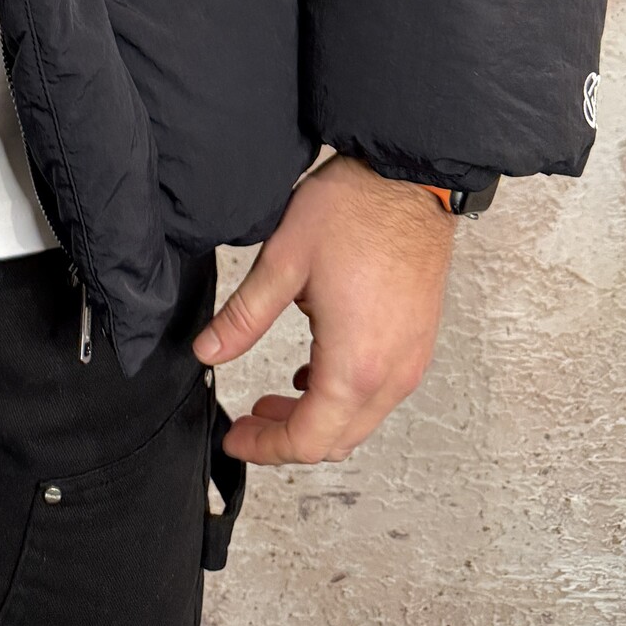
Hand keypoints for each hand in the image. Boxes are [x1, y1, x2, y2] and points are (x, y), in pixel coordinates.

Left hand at [192, 153, 453, 464]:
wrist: (410, 178)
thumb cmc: (354, 211)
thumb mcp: (284, 262)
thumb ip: (244, 317)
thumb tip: (207, 351)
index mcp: (355, 364)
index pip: (308, 439)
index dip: (265, 447)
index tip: (235, 438)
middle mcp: (392, 373)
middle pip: (337, 440)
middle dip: (286, 438)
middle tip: (248, 420)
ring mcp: (411, 359)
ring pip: (360, 420)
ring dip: (316, 418)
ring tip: (274, 397)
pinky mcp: (418, 341)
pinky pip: (380, 392)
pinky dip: (343, 397)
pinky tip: (313, 370)